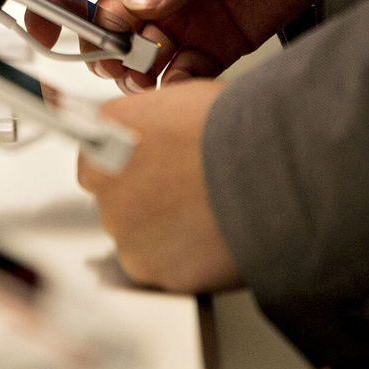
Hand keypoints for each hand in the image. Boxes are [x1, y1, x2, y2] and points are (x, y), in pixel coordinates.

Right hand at [26, 0, 312, 90]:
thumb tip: (139, 7)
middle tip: (125, 44)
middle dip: (103, 43)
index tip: (49, 29)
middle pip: (99, 26)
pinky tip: (182, 79)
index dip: (51, 0)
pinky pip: (179, 73)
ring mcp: (176, 14)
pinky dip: (175, 84)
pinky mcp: (211, 41)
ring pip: (133, 56)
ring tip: (151, 64)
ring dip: (135, 69)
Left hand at [79, 79, 242, 292]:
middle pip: (116, 198)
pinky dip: (181, 261)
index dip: (131, 165)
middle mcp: (104, 179)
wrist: (268, 169)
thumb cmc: (239, 128)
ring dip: (163, 232)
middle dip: (146, 200)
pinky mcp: (146, 267)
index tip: (152, 170)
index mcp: (109, 128)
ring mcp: (122, 227)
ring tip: (207, 218)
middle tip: (188, 194)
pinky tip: (211, 241)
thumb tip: (160, 137)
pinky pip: (159, 268)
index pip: (99, 154)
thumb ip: (156, 124)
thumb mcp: (187, 101)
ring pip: (136, 237)